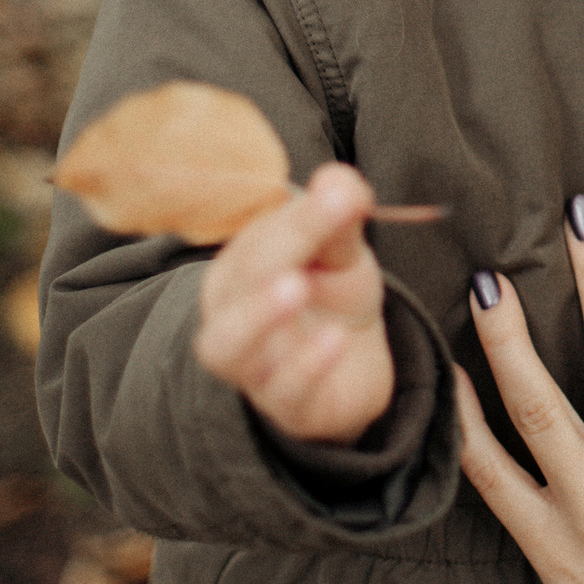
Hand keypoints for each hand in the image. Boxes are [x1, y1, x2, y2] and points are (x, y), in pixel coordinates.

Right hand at [194, 162, 392, 442]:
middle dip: (268, 262)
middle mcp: (231, 311)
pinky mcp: (283, 405)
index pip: (258, 237)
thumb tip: (338, 178)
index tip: (345, 195)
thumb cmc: (332, 296)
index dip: (300, 217)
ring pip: (228, 346)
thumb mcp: (341, 251)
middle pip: (235, 286)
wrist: (355, 365)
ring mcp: (251, 363)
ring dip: (257, 316)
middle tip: (304, 245)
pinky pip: (282, 390)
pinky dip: (305, 366)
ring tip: (294, 290)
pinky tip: (335, 341)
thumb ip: (340, 216)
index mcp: (242, 264)